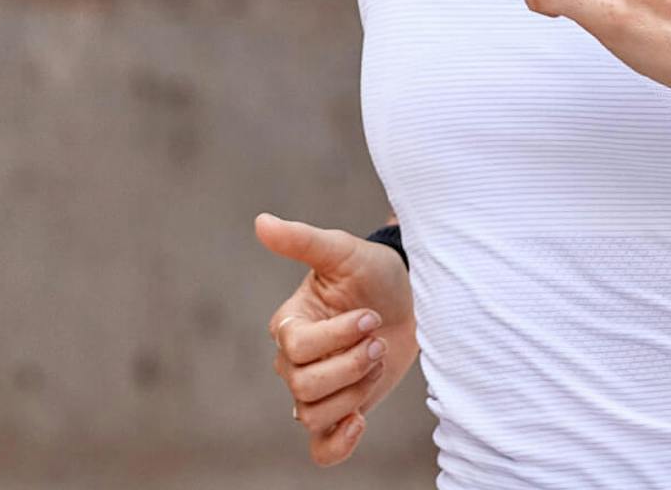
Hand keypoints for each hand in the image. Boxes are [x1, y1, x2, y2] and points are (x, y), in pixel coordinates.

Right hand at [252, 212, 416, 465]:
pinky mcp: (341, 412)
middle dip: (351, 366)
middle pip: (304, 386)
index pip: (298, 349)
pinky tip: (360, 421)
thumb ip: (302, 240)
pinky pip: (322, 448)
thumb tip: (261, 223)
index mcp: (288, 325)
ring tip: (376, 362)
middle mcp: (294, 362)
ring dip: (354, 393)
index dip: (337, 338)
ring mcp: (317, 389)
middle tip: (378, 340)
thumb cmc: (372, 273)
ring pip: (312, 416)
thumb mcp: (342, 252)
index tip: (370, 316)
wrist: (409, 300)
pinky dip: (338, 445)